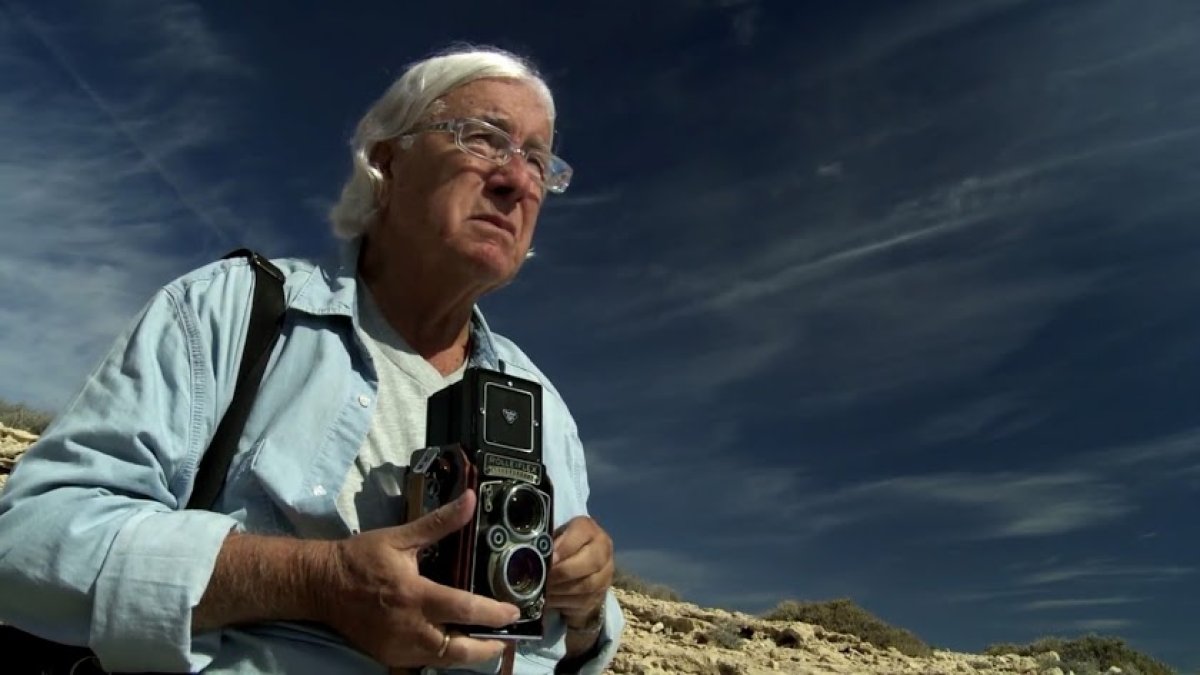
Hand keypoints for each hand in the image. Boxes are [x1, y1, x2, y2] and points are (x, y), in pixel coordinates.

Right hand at [315, 490, 518, 667]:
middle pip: (459, 651)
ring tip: (487, 642)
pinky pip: (425, 662)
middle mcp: (409, 627)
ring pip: (444, 661)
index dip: (493, 613)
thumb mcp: (400, 536)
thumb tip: (469, 499)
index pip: (464, 609)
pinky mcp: (389, 656)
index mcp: (415, 595)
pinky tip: (455, 644)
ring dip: (468, 655)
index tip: (513, 611)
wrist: (321, 585)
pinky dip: (444, 657)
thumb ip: (439, 522)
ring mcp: (398, 646)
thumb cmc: (361, 558)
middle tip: (505, 637)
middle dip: (487, 649)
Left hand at [545, 516, 613, 626]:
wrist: (580, 565)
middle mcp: (603, 549)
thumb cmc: (561, 547)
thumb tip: (531, 552)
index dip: (565, 547)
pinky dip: (564, 602)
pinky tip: (550, 600)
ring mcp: (606, 573)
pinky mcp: (601, 595)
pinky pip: (583, 601)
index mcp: (589, 530)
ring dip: (561, 590)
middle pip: (590, 562)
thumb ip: (547, 542)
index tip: (549, 559)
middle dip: (563, 572)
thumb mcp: (554, 538)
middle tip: (544, 578)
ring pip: (587, 585)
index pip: (582, 533)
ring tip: (544, 590)